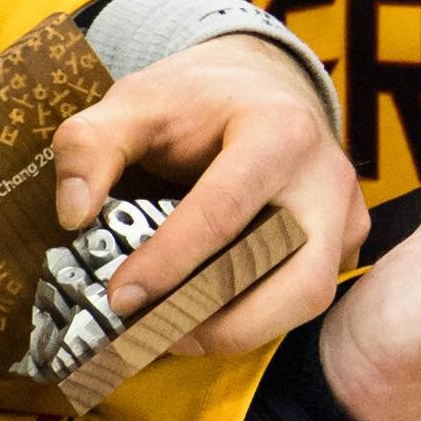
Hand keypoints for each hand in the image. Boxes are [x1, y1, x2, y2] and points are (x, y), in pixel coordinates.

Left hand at [51, 36, 355, 357]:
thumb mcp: (133, 103)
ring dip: (239, 329)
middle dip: (221, 321)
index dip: (169, 263)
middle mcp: (326, 177)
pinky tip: (204, 319)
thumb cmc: (194, 101)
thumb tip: (74, 215)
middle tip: (154, 335)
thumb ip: (90, 146)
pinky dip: (255, 317)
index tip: (119, 298)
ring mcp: (346, 214)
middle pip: (295, 278)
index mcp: (278, 130)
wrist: (257, 85)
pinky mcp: (346, 242)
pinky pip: (306, 295)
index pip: (225, 212)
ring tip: (173, 335)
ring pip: (307, 299)